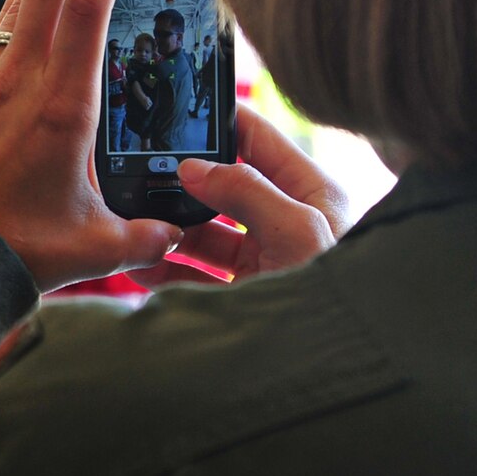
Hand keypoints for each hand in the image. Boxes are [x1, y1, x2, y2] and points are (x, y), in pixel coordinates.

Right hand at [130, 109, 351, 288]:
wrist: (344, 362)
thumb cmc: (339, 289)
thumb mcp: (298, 230)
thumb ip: (246, 192)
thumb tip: (193, 166)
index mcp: (307, 189)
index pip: (256, 138)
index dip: (218, 122)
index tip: (175, 114)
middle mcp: (283, 218)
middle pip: (220, 185)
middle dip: (179, 182)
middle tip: (137, 177)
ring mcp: (262, 255)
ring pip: (203, 231)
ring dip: (168, 229)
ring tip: (132, 227)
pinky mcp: (244, 290)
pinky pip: (197, 273)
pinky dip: (167, 269)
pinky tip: (140, 266)